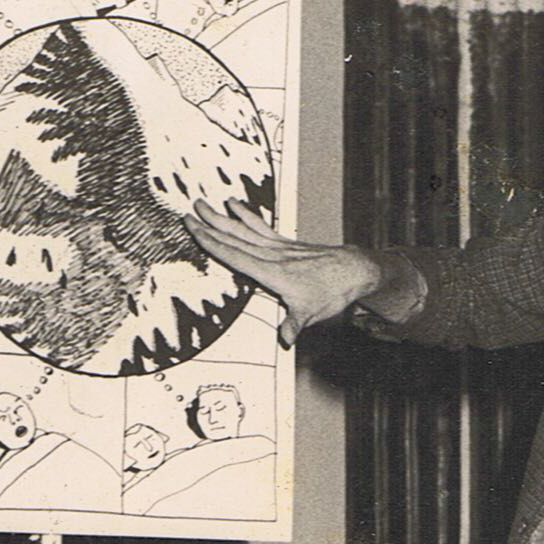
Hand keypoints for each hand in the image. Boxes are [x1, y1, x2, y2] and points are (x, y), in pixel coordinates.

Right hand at [185, 198, 378, 347]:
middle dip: (211, 227)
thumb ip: (294, 324)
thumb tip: (286, 340)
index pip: (236, 256)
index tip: (195, 231)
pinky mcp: (285, 244)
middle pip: (235, 239)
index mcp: (273, 272)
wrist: (353, 270)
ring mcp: (279, 247)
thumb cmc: (332, 291)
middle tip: (189, 213)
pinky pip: (261, 227)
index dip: (213, 244)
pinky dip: (246, 215)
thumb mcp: (311, 312)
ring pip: (244, 230)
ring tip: (204, 203)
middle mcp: (272, 256)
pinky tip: (235, 204)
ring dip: (223, 218)